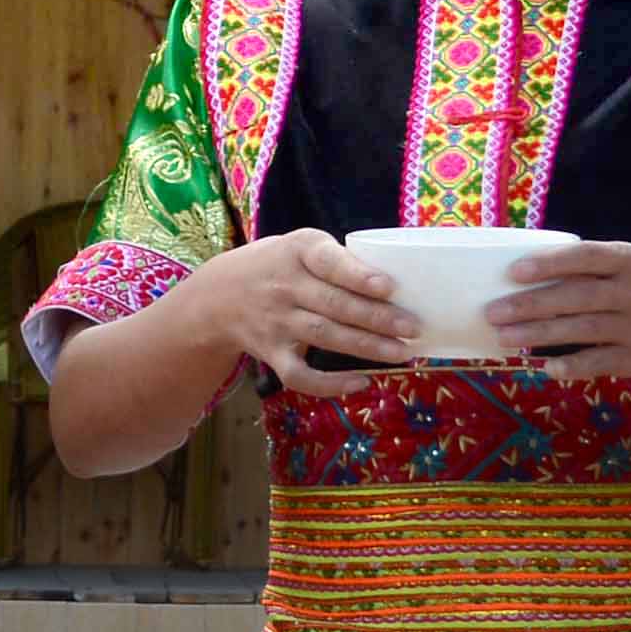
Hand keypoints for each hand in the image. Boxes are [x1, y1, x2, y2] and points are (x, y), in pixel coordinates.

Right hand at [178, 230, 422, 398]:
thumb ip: (338, 261)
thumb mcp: (298, 247)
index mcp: (296, 251)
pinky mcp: (271, 353)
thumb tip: (397, 285)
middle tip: (414, 327)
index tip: (389, 287)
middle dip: (377, 318)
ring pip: (325, 336)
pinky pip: (300, 374)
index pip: (328, 262)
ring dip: (366, 347)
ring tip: (402, 353)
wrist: (216, 297)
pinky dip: (330, 384)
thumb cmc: (277, 266)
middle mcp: (284, 286)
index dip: (358, 275)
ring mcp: (276, 322)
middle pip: (335, 305)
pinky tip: (361, 382)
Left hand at [482, 240, 630, 380]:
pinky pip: (600, 362)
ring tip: (504, 337)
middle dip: (530, 305)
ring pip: (582, 330)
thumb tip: (535, 270)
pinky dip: (572, 365)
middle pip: (576, 297)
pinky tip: (544, 366)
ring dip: (539, 334)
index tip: (514, 271)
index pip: (586, 258)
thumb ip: (599, 267)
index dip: (549, 264)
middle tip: (493, 311)